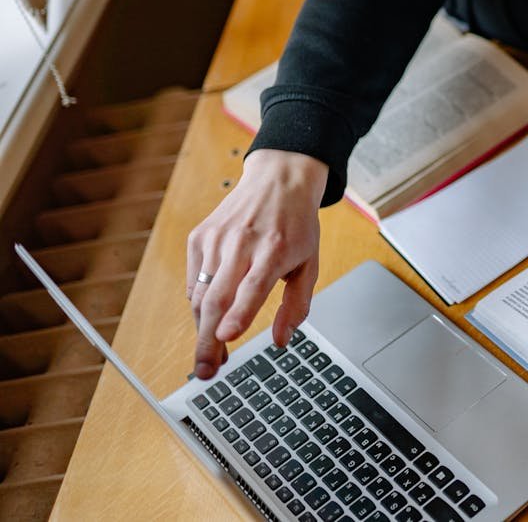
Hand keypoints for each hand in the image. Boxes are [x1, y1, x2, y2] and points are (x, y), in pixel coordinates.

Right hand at [185, 149, 326, 379]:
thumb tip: (282, 340)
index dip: (239, 314)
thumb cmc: (296, 224)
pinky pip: (194, 281)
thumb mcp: (309, 262)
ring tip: (210, 356)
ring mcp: (217, 239)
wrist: (278, 180)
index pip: (253, 286)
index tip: (226, 338)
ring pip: (201, 294)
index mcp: (274, 249)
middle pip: (218, 298)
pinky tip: (210, 318)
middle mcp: (242, 243)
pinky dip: (200, 304)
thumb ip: (297, 304)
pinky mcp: (199, 237)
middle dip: (207, 340)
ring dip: (202, 329)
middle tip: (206, 371)